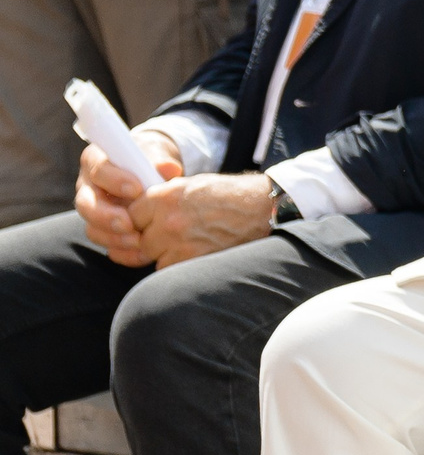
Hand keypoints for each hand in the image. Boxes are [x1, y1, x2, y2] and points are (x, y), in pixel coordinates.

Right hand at [75, 134, 182, 267]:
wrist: (153, 170)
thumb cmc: (151, 157)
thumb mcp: (157, 151)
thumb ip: (159, 159)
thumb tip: (169, 168)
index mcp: (96, 160)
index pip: (98, 170)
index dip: (114, 181)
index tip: (136, 190)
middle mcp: (88, 186)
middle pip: (86, 204)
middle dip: (107, 217)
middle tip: (129, 224)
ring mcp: (93, 209)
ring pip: (92, 227)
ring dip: (113, 237)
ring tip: (137, 241)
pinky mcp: (103, 227)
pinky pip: (105, 242)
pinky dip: (121, 250)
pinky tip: (140, 253)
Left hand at [128, 171, 275, 267]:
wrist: (263, 209)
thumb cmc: (230, 194)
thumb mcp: (192, 185)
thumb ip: (164, 198)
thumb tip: (141, 212)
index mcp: (166, 197)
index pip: (130, 214)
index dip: (138, 220)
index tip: (146, 223)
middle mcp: (168, 220)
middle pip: (137, 238)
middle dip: (148, 238)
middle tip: (164, 236)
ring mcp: (179, 243)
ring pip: (151, 256)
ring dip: (162, 254)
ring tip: (183, 244)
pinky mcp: (192, 260)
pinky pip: (169, 269)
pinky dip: (176, 264)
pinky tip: (193, 253)